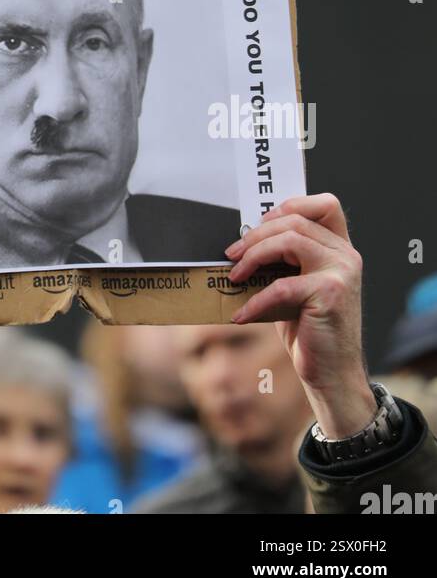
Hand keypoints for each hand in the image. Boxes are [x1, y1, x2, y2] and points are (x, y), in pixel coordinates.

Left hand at [224, 193, 376, 438]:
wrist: (331, 373)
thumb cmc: (308, 329)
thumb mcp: (295, 287)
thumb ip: (282, 261)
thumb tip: (242, 242)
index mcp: (340, 249)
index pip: (326, 205)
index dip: (291, 204)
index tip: (259, 222)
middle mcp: (346, 255)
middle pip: (295, 221)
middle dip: (256, 235)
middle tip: (231, 254)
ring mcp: (342, 272)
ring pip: (289, 241)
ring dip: (253, 256)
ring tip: (234, 276)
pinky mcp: (330, 293)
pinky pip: (281, 286)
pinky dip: (255, 300)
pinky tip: (240, 315)